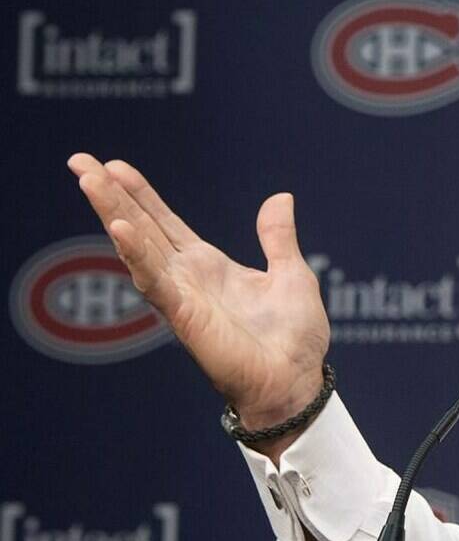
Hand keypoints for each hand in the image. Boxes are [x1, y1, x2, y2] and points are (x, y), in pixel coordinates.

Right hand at [68, 154, 329, 440]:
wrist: (297, 381)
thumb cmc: (295, 339)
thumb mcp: (292, 274)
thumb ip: (277, 237)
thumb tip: (280, 198)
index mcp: (209, 267)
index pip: (165, 223)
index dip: (140, 195)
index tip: (114, 166)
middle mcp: (188, 278)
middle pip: (142, 227)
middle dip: (110, 194)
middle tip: (80, 160)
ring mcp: (181, 296)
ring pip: (139, 247)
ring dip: (114, 212)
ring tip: (90, 179)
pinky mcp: (184, 316)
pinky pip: (155, 280)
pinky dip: (137, 253)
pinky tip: (119, 226)